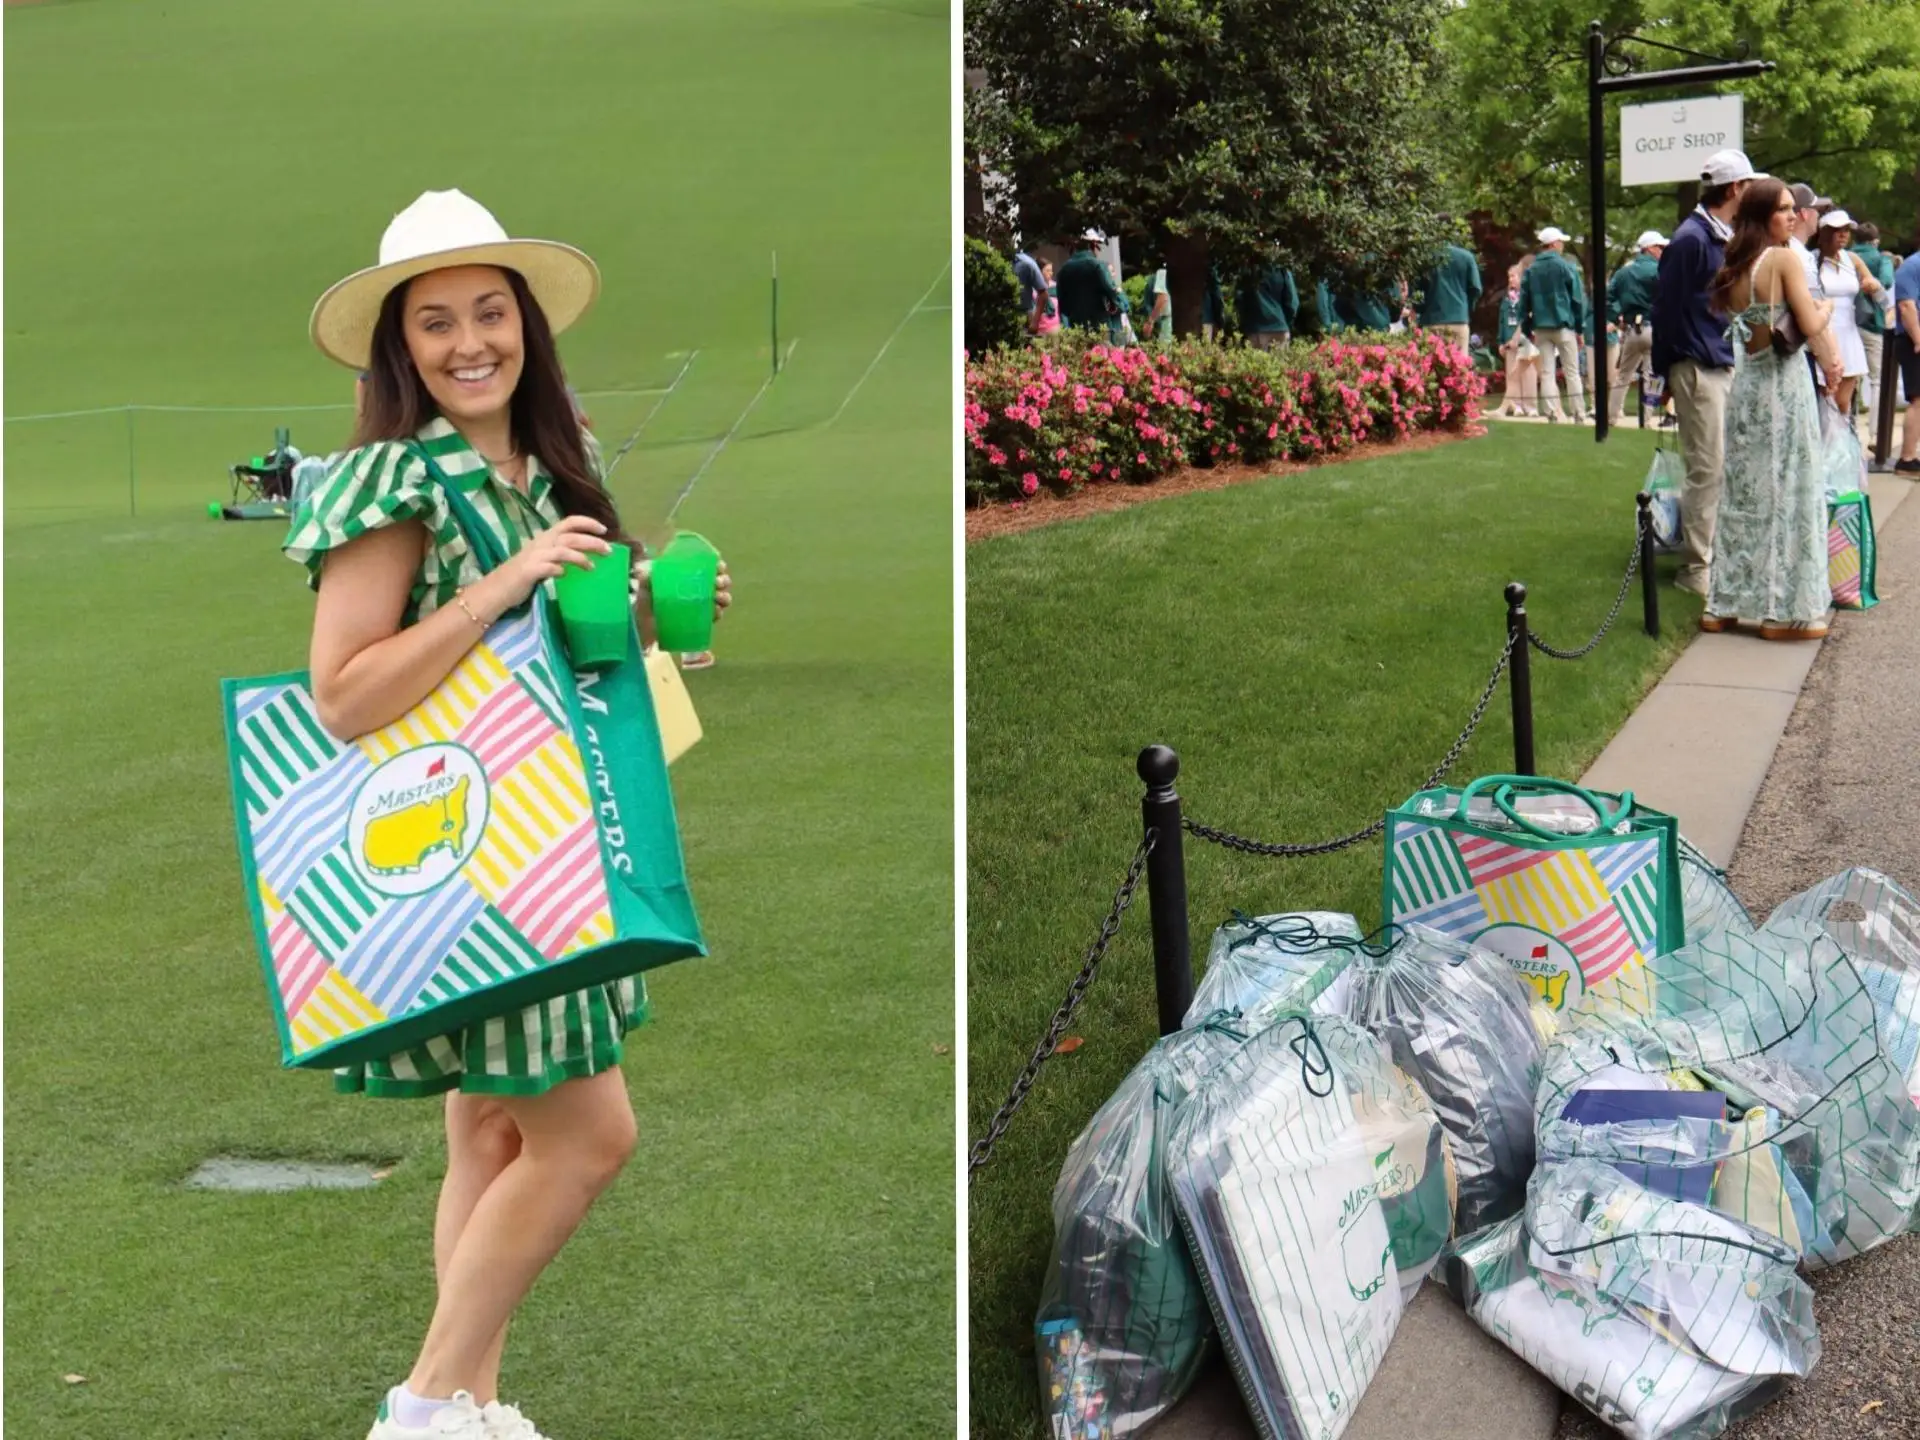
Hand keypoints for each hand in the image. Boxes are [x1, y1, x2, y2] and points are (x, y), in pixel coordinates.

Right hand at [476, 515, 612, 612]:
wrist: (496, 589)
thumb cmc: (522, 576)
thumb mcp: (543, 559)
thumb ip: (560, 554)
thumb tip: (585, 555)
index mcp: (545, 538)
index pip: (569, 522)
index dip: (587, 523)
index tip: (604, 530)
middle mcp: (541, 543)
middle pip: (570, 536)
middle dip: (592, 541)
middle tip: (608, 551)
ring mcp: (534, 557)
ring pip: (562, 549)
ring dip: (580, 557)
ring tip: (592, 567)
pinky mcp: (528, 571)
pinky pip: (547, 567)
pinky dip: (558, 569)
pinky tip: (565, 574)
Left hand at [634, 557, 733, 621]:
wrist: (646, 628)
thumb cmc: (647, 604)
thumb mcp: (645, 589)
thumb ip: (646, 579)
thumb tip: (645, 572)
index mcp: (691, 577)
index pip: (710, 567)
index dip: (718, 565)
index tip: (718, 565)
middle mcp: (701, 590)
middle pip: (721, 582)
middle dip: (724, 580)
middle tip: (717, 582)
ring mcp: (703, 606)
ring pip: (723, 598)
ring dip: (724, 596)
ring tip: (717, 597)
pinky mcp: (703, 621)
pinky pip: (717, 616)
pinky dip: (719, 612)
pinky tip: (715, 610)